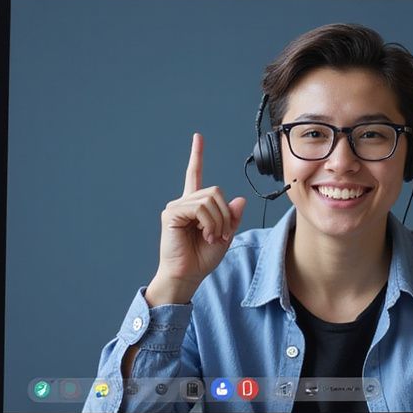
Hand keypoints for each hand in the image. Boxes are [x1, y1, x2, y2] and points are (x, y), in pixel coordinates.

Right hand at [146, 133, 246, 305]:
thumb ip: (232, 217)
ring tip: (212, 237)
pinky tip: (205, 235)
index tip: (197, 137)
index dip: (196, 156)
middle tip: (220, 235)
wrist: (187, 275)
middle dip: (225, 214)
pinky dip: (210, 223)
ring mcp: (176, 207)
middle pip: (215, 191)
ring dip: (219, 221)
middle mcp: (184, 202)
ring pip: (210, 199)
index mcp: (195, 206)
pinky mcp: (172, 214)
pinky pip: (200, 208)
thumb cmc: (202, 258)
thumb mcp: (225, 235)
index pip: (195, 175)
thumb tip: (240, 199)